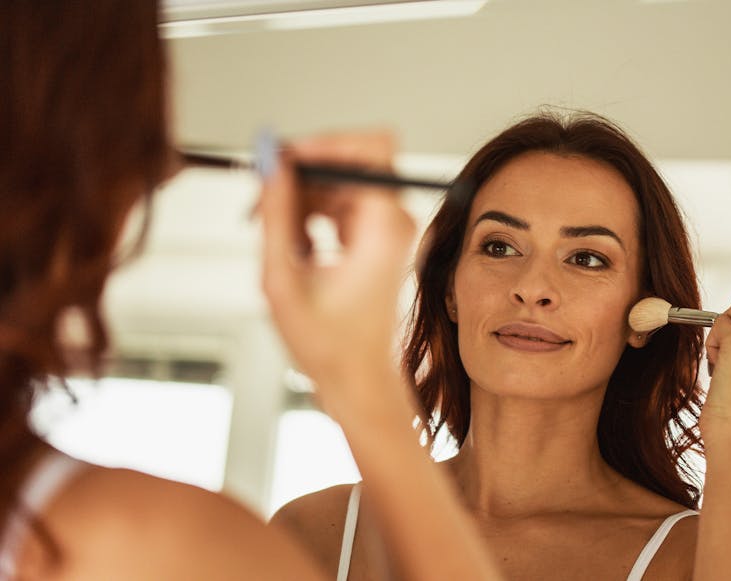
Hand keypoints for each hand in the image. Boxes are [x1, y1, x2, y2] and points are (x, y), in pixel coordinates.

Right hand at [258, 132, 415, 412]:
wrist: (358, 380)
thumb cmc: (331, 345)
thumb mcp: (284, 279)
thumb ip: (274, 217)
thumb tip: (270, 166)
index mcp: (385, 227)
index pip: (370, 147)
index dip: (325, 143)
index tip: (285, 159)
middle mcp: (394, 221)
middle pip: (349, 162)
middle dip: (302, 174)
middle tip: (263, 199)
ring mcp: (387, 229)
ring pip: (339, 183)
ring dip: (301, 199)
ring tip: (276, 236)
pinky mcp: (375, 238)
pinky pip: (339, 205)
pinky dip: (311, 217)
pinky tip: (297, 251)